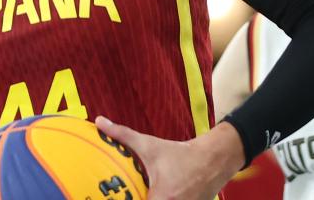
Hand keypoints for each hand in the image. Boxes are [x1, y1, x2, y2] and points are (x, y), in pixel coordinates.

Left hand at [95, 116, 243, 199]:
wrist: (213, 159)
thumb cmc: (179, 154)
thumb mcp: (150, 145)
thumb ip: (122, 135)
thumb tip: (99, 122)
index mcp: (161, 198)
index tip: (118, 198)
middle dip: (141, 199)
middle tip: (134, 194)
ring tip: (147, 193)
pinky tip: (171, 194)